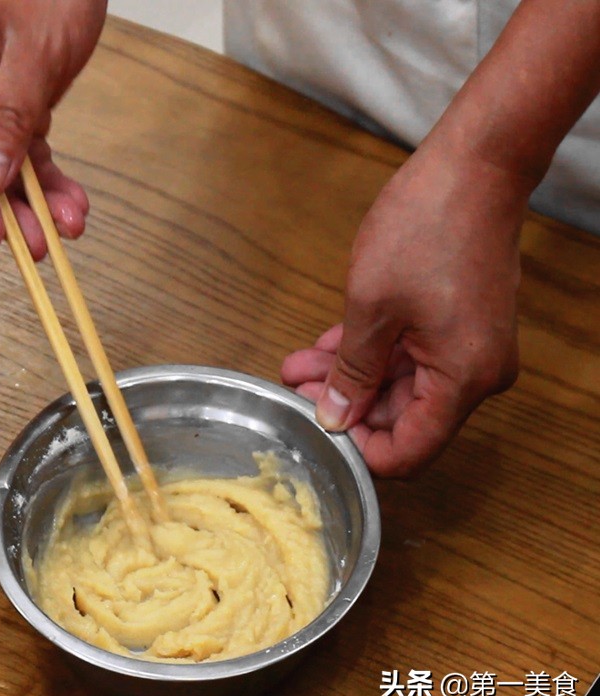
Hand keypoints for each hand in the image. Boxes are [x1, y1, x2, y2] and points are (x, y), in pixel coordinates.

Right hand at [0, 0, 106, 257]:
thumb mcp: (37, 47)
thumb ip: (10, 111)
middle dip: (7, 204)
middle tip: (40, 243)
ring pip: (4, 156)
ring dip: (36, 195)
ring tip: (69, 226)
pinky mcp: (20, 93)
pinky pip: (28, 142)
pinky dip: (49, 172)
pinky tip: (71, 200)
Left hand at [281, 140, 529, 475]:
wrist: (474, 167)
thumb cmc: (426, 228)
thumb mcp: (371, 308)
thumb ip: (352, 372)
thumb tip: (336, 417)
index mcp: (463, 380)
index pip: (409, 452)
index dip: (359, 448)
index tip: (316, 425)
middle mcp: (477, 375)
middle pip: (403, 419)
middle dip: (345, 405)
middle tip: (293, 384)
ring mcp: (471, 349)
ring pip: (400, 386)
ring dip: (349, 376)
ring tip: (296, 364)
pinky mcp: (461, 327)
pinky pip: (412, 357)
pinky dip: (371, 353)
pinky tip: (325, 345)